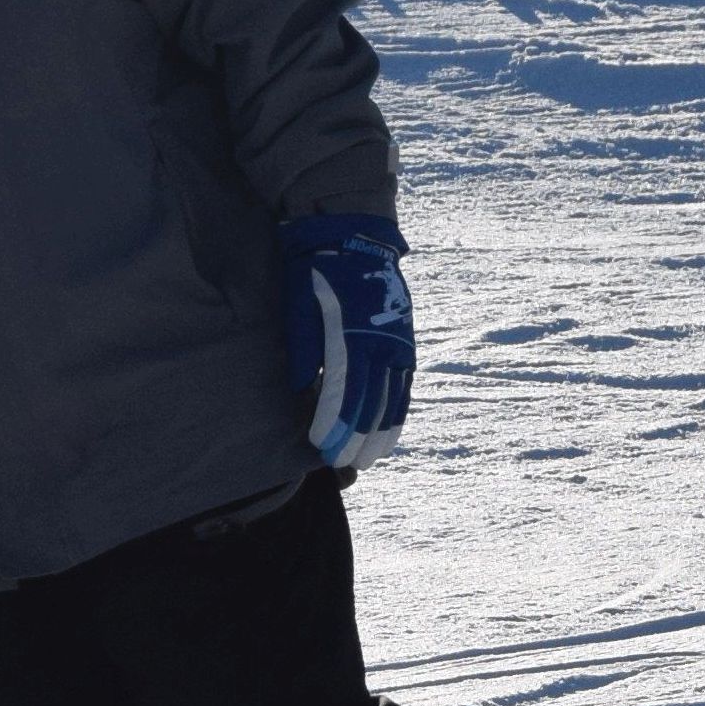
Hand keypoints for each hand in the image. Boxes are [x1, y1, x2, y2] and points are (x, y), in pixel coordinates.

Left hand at [279, 214, 412, 474]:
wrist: (356, 240)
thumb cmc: (316, 276)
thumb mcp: (299, 309)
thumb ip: (304, 352)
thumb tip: (302, 392)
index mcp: (351, 337)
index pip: (343, 393)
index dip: (333, 424)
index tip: (320, 447)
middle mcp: (380, 345)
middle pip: (371, 403)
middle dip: (356, 438)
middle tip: (343, 465)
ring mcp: (397, 344)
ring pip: (393, 399)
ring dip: (381, 433)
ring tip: (369, 460)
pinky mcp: (405, 342)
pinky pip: (405, 386)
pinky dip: (398, 412)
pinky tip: (390, 433)